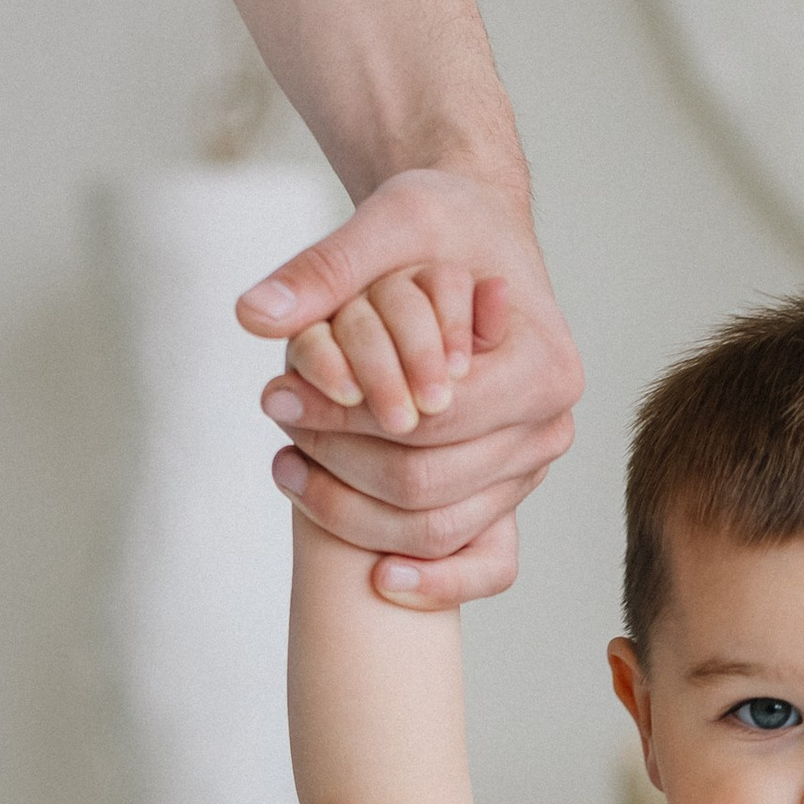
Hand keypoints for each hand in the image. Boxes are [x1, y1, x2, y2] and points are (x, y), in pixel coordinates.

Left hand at [238, 165, 583, 603]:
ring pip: (436, 528)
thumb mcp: (388, 222)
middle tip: (274, 421)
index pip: (435, 418)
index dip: (347, 415)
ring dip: (352, 510)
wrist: (473, 242)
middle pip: (429, 483)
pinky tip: (374, 575)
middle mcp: (549, 426)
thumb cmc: (440, 228)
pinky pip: (483, 567)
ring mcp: (530, 468)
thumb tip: (253, 315)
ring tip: (286, 463)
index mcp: (543, 365)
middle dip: (340, 462)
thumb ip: (326, 268)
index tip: (276, 392)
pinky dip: (432, 581)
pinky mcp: (507, 494)